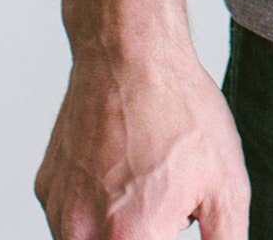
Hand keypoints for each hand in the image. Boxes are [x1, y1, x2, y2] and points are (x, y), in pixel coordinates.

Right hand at [33, 32, 249, 239]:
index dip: (167, 233)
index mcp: (132, 239)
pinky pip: (73, 216)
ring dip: (119, 226)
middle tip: (164, 194)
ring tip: (146, 176)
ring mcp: (59, 212)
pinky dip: (97, 203)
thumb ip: (226, 239)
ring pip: (94, 239)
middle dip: (149, 231)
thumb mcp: (227, 183)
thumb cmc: (180, 111)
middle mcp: (83, 236)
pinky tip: (120, 164)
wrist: (129, 51)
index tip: (173, 214)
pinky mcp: (46, 189)